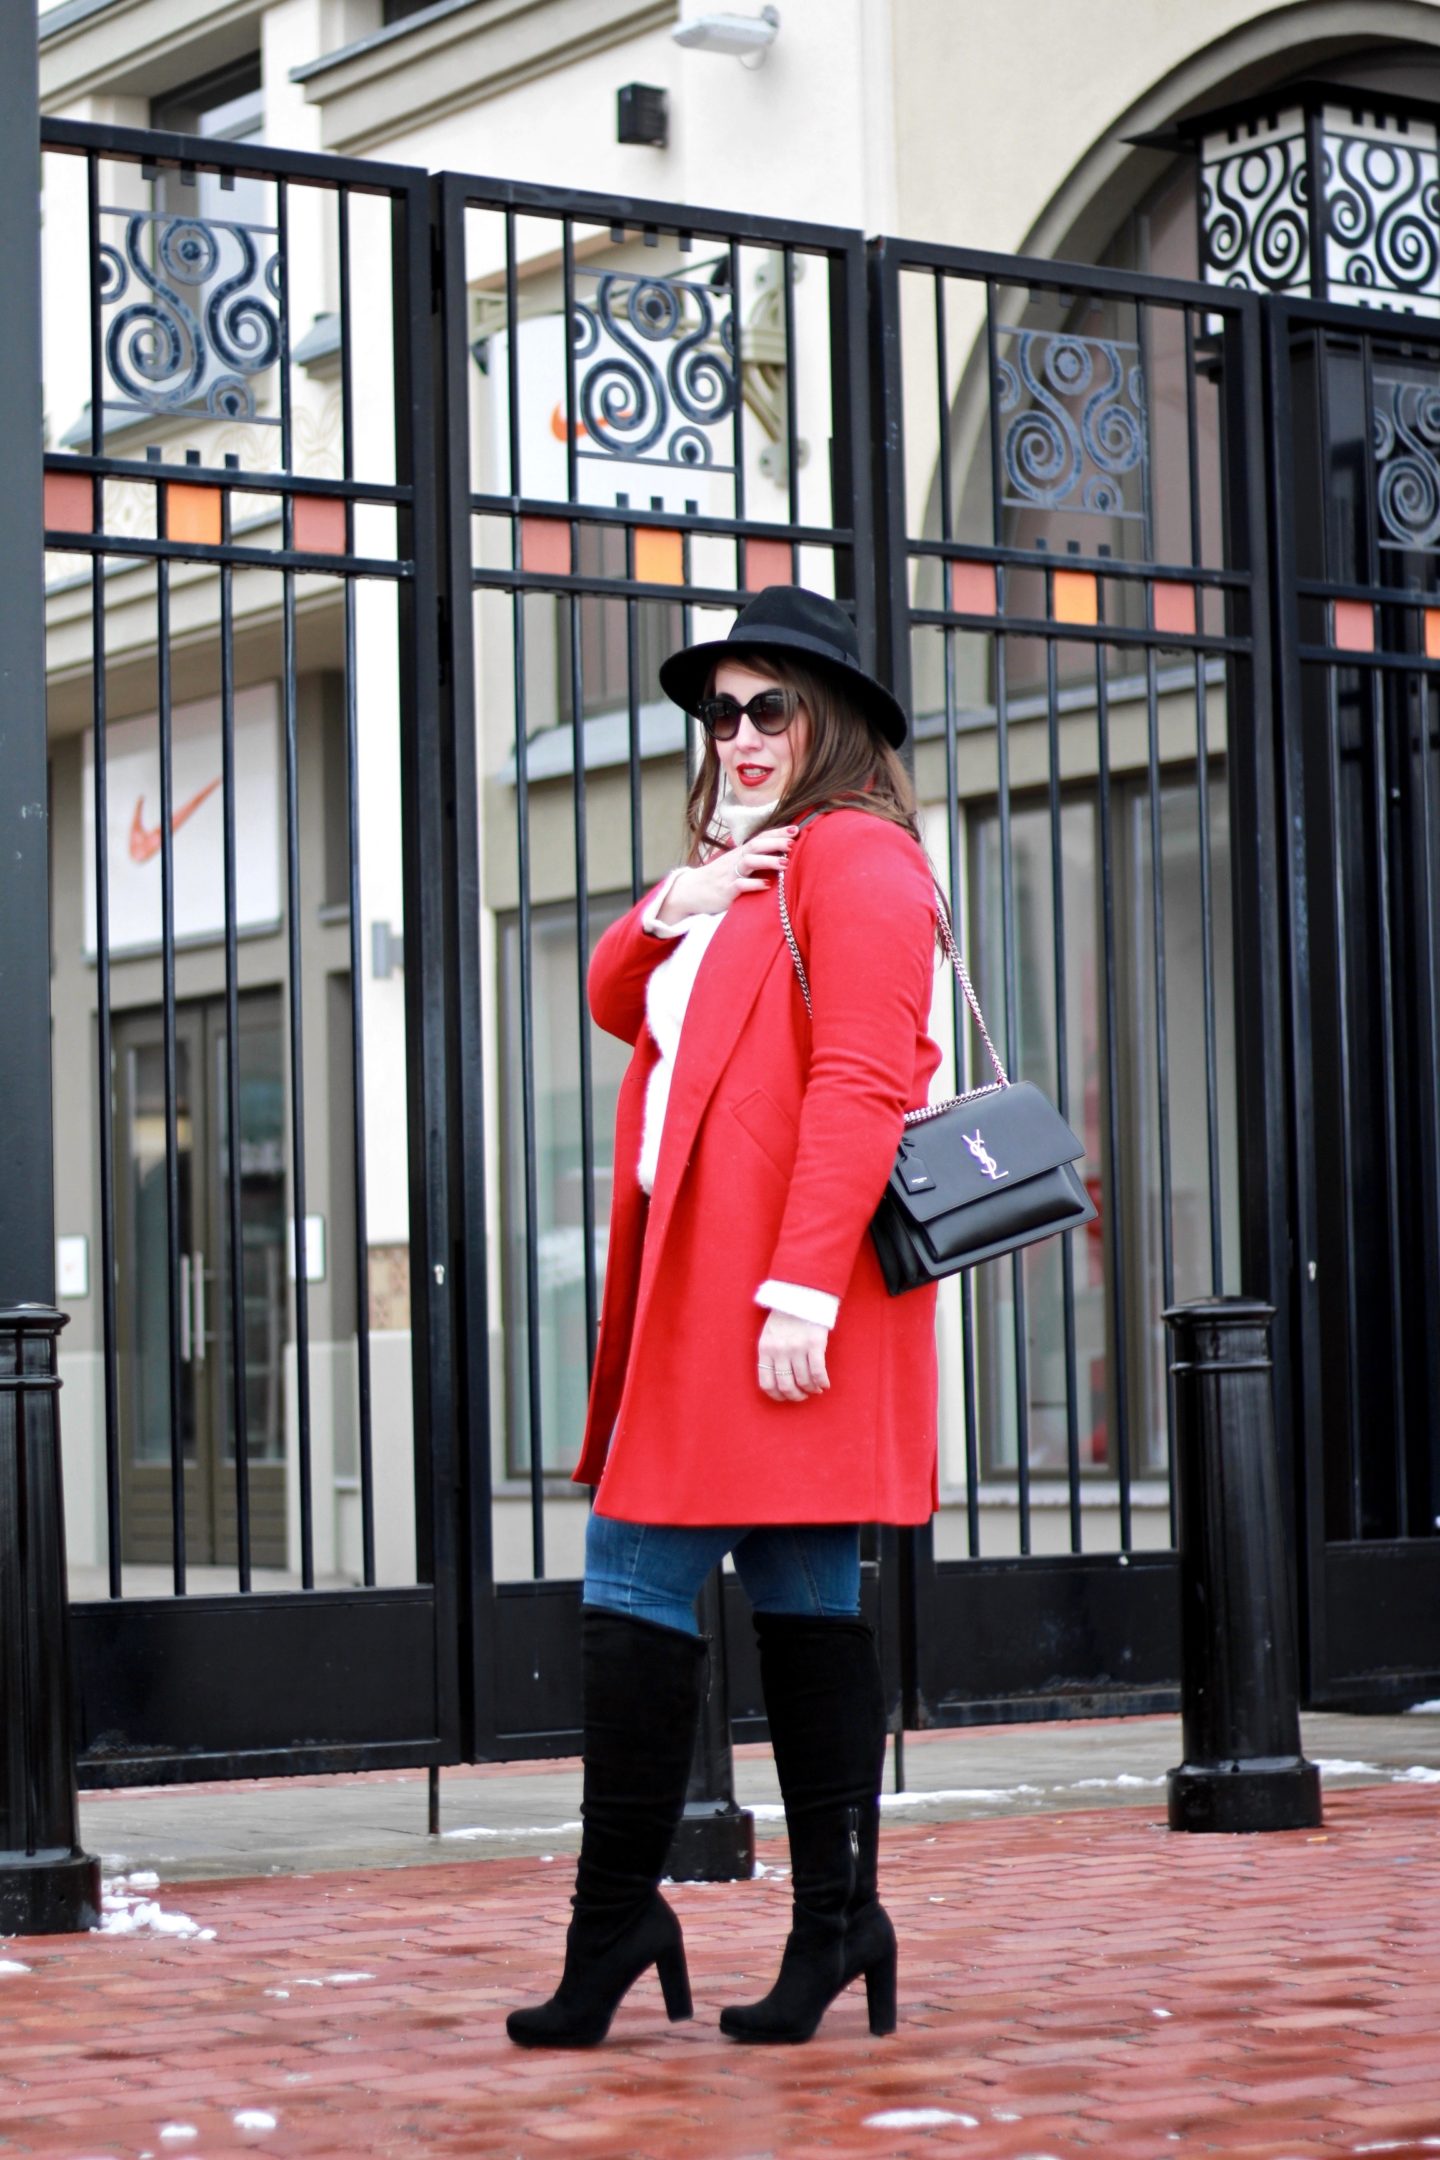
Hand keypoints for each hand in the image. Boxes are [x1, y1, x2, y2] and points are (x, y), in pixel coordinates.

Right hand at [655, 826, 795, 924]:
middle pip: (756, 845)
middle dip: (775, 843)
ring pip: (748, 862)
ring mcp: (730, 875)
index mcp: (739, 854)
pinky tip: (766, 885)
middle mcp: (735, 860)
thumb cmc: (717, 878)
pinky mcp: (726, 890)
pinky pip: (740, 885)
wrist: (690, 891)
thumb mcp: (734, 865)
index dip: (777, 833)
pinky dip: (754, 884)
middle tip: (792, 843)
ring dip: (767, 861)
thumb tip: (779, 856)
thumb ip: (752, 860)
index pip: (760, 838)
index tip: (795, 829)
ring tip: (784, 863)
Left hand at [757, 1309, 829, 1403]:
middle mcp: (779, 1350)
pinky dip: (822, 1382)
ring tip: (816, 1389)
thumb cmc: (785, 1316)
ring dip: (811, 1390)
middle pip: (786, 1386)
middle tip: (803, 1395)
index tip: (785, 1397)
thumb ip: (770, 1355)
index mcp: (765, 1349)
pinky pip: (818, 1372)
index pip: (766, 1383)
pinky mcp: (814, 1343)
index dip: (777, 1396)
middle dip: (796, 1396)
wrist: (802, 1294)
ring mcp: (797, 1347)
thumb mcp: (769, 1334)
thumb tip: (777, 1381)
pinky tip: (825, 1384)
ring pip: (804, 1381)